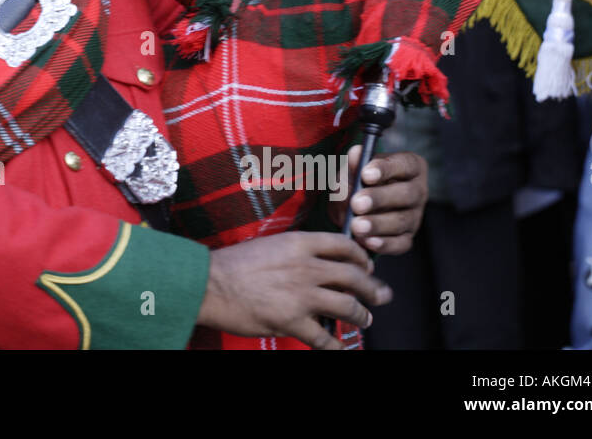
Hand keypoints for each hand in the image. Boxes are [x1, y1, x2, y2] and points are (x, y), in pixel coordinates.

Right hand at [197, 231, 392, 348]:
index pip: (344, 245)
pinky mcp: (293, 321)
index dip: (362, 256)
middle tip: (381, 295)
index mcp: (300, 244)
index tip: (367, 265)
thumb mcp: (270, 245)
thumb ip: (297, 252)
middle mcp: (307, 267)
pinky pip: (324, 338)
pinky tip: (338, 347)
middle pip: (354, 276)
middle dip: (374, 288)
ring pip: (348, 307)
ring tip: (364, 319)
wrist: (210, 284)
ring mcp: (302, 295)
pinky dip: (335, 346)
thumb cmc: (234, 264)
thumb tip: (318, 264)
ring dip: (361, 315)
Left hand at [330, 147, 427, 253]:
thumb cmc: (355, 181)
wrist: (351, 209)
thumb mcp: (351, 170)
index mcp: (409, 166)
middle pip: (407, 194)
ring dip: (378, 224)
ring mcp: (414, 216)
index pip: (405, 164)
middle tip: (357, 204)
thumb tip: (355, 153)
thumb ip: (353, 164)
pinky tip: (368, 242)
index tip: (365, 174)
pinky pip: (400, 243)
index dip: (387, 169)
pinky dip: (384, 244)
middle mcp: (417, 191)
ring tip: (356, 226)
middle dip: (380, 199)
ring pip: (402, 220)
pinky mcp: (407, 238)